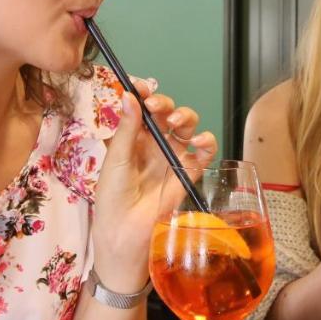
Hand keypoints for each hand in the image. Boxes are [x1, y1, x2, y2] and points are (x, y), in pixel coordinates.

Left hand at [92, 78, 217, 290]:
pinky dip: (207, 142)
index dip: (144, 94)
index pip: (143, 109)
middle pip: (168, 113)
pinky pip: (205, 153)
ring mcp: (173, 158)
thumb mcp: (116, 160)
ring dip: (186, 117)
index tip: (140, 85)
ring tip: (175, 122)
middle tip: (156, 105)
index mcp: (133, 139)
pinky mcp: (189, 174)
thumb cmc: (113, 199)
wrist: (125, 234)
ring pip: (188, 127)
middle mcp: (155, 145)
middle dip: (165, 103)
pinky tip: (199, 142)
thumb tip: (129, 95)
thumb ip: (127, 129)